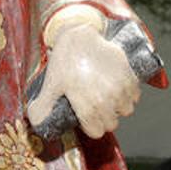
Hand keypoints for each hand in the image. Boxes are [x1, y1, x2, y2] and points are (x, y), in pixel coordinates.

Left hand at [26, 22, 137, 137]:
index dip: (91, 127)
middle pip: (112, 123)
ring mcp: (121, 88)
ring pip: (126, 110)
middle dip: (104, 118)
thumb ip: (43, 107)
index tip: (87, 118)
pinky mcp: (130, 75)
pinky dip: (129, 95)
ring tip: (107, 97)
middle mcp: (108, 100)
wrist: (80, 37)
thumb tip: (35, 123)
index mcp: (89, 106)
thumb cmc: (64, 62)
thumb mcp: (51, 86)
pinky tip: (118, 88)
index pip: (97, 132)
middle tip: (96, 107)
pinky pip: (135, 96)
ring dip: (118, 107)